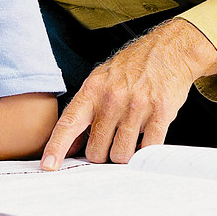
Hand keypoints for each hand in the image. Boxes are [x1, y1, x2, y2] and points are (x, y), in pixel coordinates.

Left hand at [41, 19, 216, 168]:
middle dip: (102, 153)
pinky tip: (145, 137)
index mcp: (92, 90)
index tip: (48, 166)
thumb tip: (71, 145)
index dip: (56, 147)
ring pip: (121, 154)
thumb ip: (85, 112)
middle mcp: (112, 98)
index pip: (68, 124)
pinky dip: (145, 151)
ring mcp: (136, 106)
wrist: (168, 50)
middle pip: (96, 150)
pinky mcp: (160, 113)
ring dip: (124, 153)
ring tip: (130, 135)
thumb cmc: (132, 67)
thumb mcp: (101, 81)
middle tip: (111, 140)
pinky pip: (147, 149)